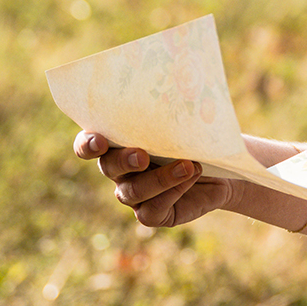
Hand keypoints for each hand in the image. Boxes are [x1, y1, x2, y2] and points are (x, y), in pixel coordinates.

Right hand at [75, 131, 243, 227]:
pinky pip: (151, 210)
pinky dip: (173, 192)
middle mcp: (119, 170)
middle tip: (142, 156)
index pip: (88, 144)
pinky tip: (191, 176)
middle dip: (123, 160)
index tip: (99, 141)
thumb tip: (176, 91)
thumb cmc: (194, 141)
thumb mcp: (182, 125)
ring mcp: (132, 194)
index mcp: (118, 144)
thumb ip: (169, 116)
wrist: (219, 174)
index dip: (87, 144)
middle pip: (108, 167)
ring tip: (187, 165)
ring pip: (132, 191)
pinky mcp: (150, 214)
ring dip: (160, 178)